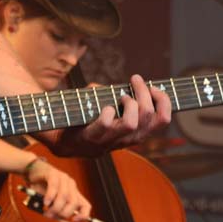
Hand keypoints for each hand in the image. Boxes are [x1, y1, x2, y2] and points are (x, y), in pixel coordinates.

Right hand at [25, 159, 90, 221]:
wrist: (33, 172)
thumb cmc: (42, 188)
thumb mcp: (51, 201)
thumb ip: (55, 209)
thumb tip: (56, 217)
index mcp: (74, 193)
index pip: (86, 206)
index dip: (83, 215)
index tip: (73, 221)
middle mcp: (71, 185)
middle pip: (74, 203)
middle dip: (63, 213)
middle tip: (51, 216)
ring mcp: (63, 178)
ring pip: (64, 196)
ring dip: (55, 207)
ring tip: (46, 211)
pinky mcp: (53, 173)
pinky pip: (54, 186)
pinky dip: (50, 196)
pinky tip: (45, 202)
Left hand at [52, 75, 171, 156]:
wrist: (58, 139)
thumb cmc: (86, 118)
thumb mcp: (109, 108)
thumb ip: (120, 96)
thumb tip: (131, 81)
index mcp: (134, 133)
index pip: (162, 120)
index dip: (164, 101)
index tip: (154, 87)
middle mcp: (124, 140)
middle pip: (149, 118)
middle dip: (145, 93)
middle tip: (135, 79)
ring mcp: (108, 141)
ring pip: (132, 124)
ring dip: (129, 103)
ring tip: (121, 95)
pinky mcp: (90, 139)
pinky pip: (105, 125)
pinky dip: (107, 112)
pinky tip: (104, 106)